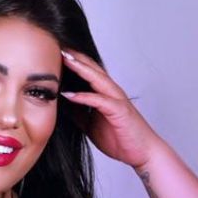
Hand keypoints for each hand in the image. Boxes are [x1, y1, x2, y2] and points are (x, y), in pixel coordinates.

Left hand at [60, 48, 163, 167]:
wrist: (141, 152)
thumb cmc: (121, 138)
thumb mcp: (92, 126)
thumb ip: (80, 115)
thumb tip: (65, 107)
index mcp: (105, 94)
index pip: (88, 72)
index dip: (74, 62)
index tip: (56, 54)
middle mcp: (111, 92)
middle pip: (92, 69)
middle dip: (76, 57)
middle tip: (59, 45)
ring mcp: (116, 100)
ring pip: (97, 79)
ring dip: (81, 68)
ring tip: (65, 59)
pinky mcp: (119, 110)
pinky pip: (99, 101)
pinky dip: (84, 97)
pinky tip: (70, 94)